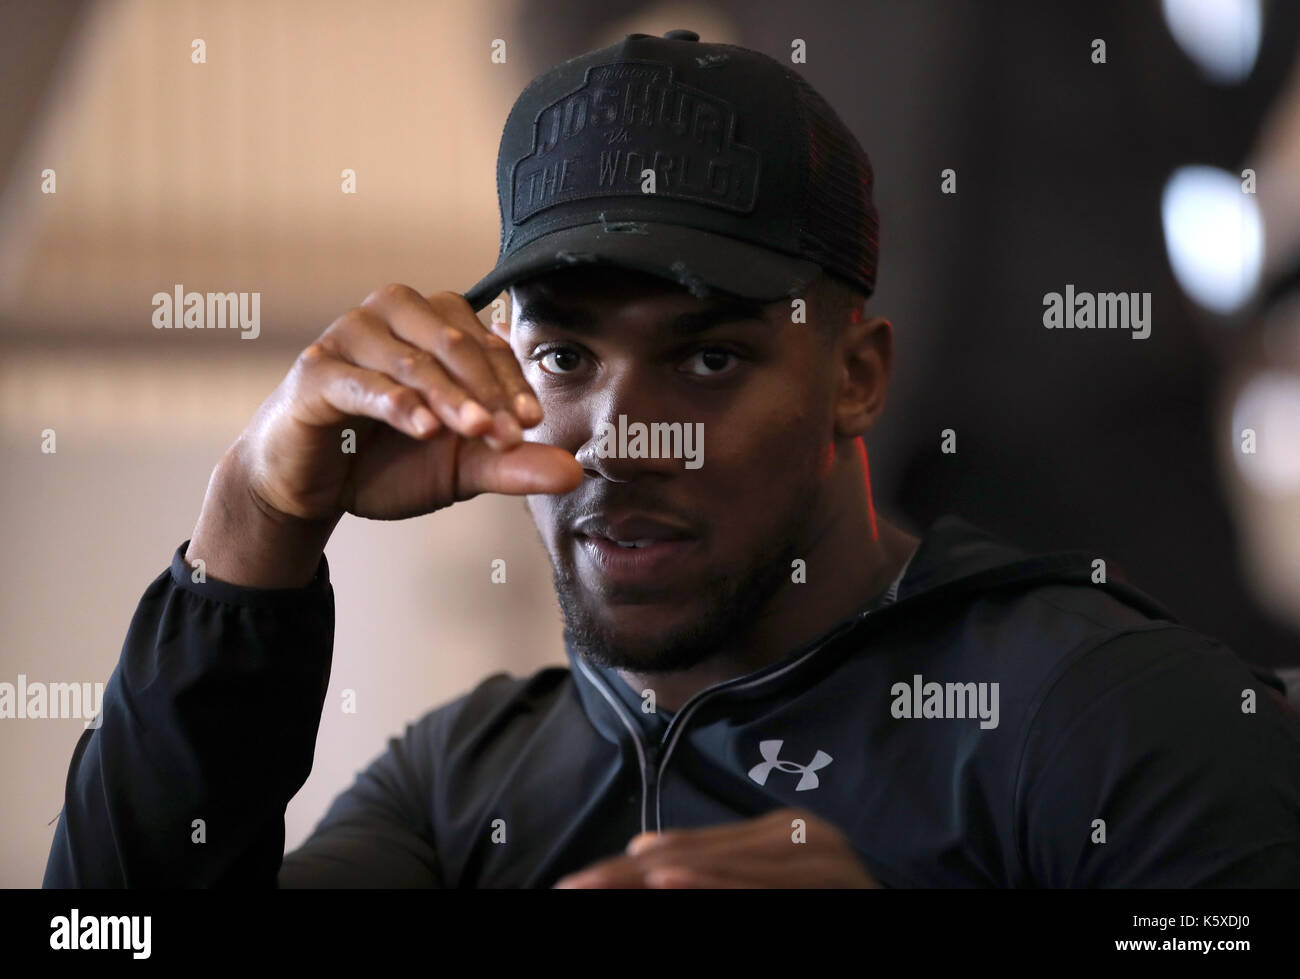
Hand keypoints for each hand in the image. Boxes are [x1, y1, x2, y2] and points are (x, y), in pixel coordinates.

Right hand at [242, 285, 580, 522]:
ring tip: (475, 431)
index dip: (512, 384)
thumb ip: (512, 463)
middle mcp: (392, 317)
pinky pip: (362, 381)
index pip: (486, 345)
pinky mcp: (316, 371)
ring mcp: (350, 338)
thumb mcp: (460, 467)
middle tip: (509, 433)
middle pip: (452, 339)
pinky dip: (397, 403)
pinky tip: (424, 428)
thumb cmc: (387, 461)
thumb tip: (573, 473)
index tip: (532, 424)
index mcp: (433, 325)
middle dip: (486, 389)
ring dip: (448, 396)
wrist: (313, 486)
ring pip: (411, 358)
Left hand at [553, 809, 881, 887]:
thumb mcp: (763, 890)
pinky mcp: (834, 883)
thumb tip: (641, 858)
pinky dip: (717, 887)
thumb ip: (718, 877)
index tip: (574, 885)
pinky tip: (669, 884)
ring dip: (669, 879)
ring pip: (729, 872)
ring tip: (619, 881)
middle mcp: (802, 836)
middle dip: (628, 880)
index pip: (688, 855)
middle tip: (571, 888)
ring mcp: (822, 857)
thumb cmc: (822, 907)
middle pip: (697, 859)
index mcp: (779, 836)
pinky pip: (765, 889)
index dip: (626, 873)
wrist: (891, 932)